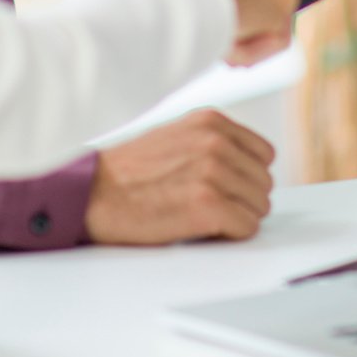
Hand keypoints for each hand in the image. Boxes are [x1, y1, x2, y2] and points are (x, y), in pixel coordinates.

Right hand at [86, 108, 276, 243]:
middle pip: (264, 182)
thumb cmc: (129, 173)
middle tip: (210, 207)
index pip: (264, 155)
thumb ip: (213, 144)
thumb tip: (248, 167)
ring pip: (259, 206)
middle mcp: (215, 142)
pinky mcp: (207, 205)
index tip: (226, 188)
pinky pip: (247, 227)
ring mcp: (213, 172)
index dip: (246, 177)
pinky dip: (229, 234)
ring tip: (202, 216)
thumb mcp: (176, 137)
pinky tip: (203, 229)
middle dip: (242, 199)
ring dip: (236, 217)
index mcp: (211, 122)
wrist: (92, 195)